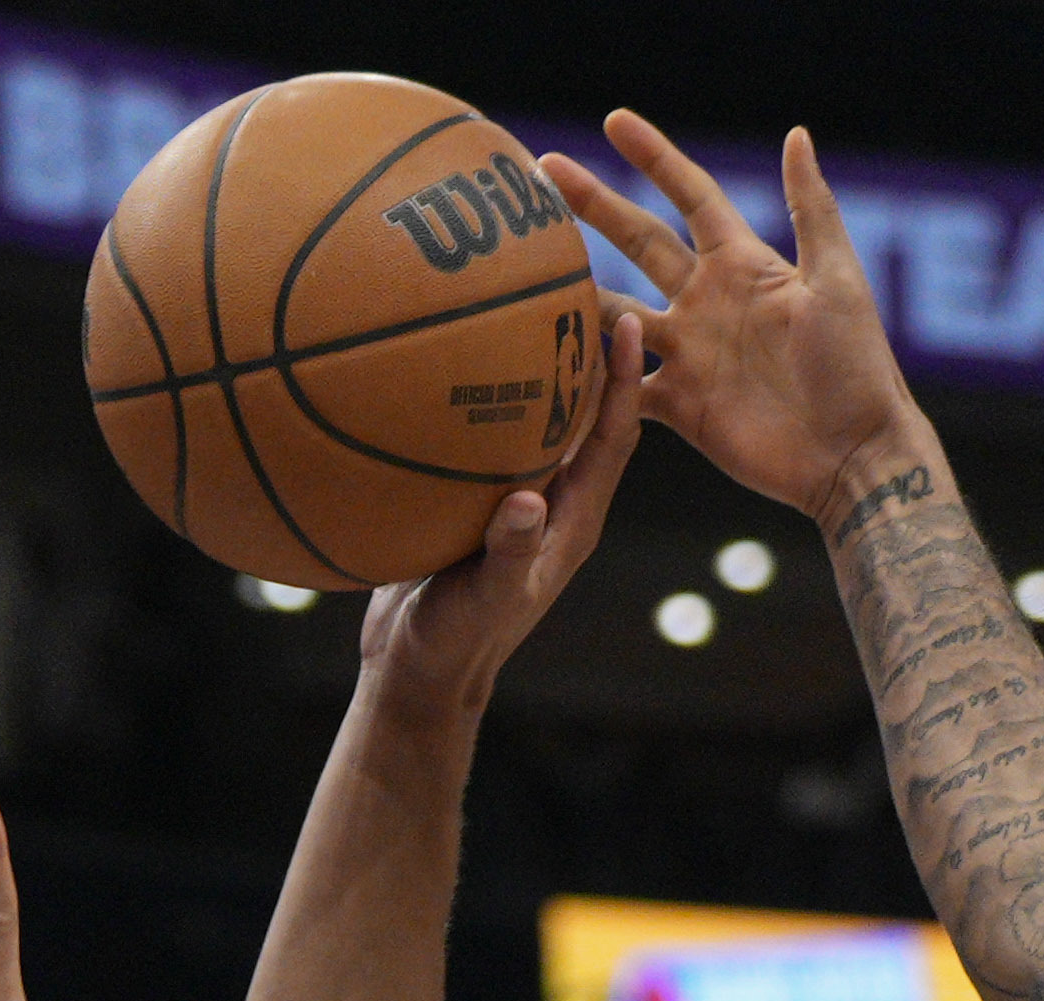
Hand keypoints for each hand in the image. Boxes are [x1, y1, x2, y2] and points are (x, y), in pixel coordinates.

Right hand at [357, 310, 650, 712]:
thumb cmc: (455, 647)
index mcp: (573, 521)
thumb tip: (527, 499)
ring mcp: (514, 499)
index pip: (615, 438)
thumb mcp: (481, 603)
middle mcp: (552, 501)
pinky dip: (478, 396)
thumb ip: (506, 555)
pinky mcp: (474, 500)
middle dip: (586, 353)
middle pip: (584, 414)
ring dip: (533, 366)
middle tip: (577, 283)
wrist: (417, 674)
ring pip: (535, 418)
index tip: (626, 320)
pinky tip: (447, 356)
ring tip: (518, 300)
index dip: (624, 381)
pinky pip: (485, 434)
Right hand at [544, 118, 921, 525]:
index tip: (613, 121)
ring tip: (524, 270)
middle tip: (545, 173)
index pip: (690, 196)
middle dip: (593, 206)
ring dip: (576, 293)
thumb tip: (797, 134)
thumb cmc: (858, 366)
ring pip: (616, 315)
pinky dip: (583, 382)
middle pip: (639, 243)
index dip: (654, 157)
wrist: (852, 457)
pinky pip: (618, 390)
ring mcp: (689, 355)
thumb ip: (812, 209)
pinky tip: (540, 368)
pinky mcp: (679, 408)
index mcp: (744, 264)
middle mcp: (708, 302)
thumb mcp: (838, 280)